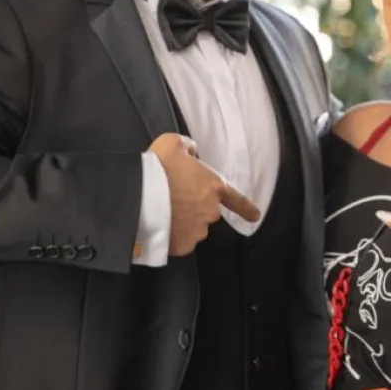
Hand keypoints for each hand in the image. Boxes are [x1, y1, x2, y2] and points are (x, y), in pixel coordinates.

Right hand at [150, 134, 259, 255]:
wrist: (136, 195)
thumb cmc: (157, 167)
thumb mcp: (173, 143)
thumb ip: (188, 148)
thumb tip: (191, 154)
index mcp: (214, 187)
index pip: (238, 200)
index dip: (247, 208)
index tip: (255, 216)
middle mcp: (211, 212)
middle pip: (206, 211)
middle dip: (193, 206)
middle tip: (172, 197)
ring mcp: (197, 231)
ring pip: (193, 227)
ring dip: (183, 221)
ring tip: (163, 211)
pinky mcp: (182, 246)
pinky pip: (180, 240)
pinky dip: (172, 235)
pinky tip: (160, 224)